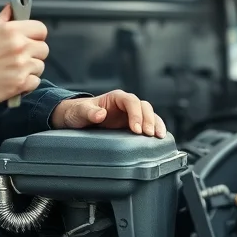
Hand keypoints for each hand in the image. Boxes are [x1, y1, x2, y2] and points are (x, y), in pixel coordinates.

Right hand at [0, 3, 48, 107]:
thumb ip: (3, 18)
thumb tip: (11, 7)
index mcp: (12, 31)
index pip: (41, 29)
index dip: (36, 35)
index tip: (30, 40)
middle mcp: (20, 47)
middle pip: (43, 49)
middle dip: (34, 53)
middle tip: (20, 57)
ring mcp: (21, 66)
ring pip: (40, 66)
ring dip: (30, 69)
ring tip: (13, 69)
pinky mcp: (20, 83)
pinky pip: (35, 82)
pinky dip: (26, 83)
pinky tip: (13, 79)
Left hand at [50, 89, 166, 137]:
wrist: (76, 119)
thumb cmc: (78, 112)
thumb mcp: (79, 112)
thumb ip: (88, 112)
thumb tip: (100, 114)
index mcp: (115, 97)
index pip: (131, 101)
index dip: (136, 113)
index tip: (136, 129)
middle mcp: (126, 104)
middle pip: (144, 107)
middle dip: (149, 120)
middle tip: (149, 134)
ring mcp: (131, 114)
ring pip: (149, 115)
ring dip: (156, 124)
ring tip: (160, 137)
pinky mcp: (132, 125)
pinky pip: (148, 125)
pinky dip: (155, 129)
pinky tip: (160, 139)